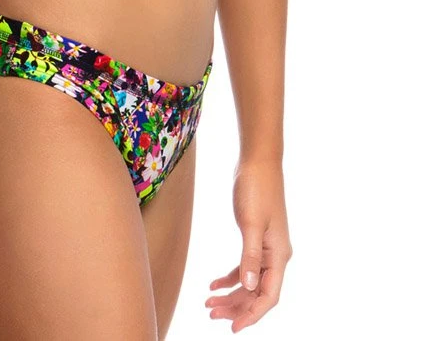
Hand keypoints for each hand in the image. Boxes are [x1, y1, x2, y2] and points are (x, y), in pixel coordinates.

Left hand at [205, 157, 291, 331]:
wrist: (257, 162)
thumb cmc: (257, 189)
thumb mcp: (251, 223)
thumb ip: (250, 256)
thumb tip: (249, 286)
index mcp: (279, 256)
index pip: (268, 297)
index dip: (252, 315)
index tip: (233, 328)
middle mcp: (275, 256)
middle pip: (257, 293)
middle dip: (236, 307)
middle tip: (211, 313)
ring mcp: (266, 248)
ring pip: (250, 282)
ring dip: (231, 295)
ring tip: (208, 303)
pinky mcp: (255, 239)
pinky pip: (244, 267)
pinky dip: (230, 277)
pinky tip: (213, 283)